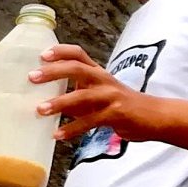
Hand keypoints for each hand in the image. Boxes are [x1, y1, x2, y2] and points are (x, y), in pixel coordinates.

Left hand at [29, 44, 163, 140]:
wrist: (155, 116)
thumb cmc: (121, 106)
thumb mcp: (98, 96)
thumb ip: (76, 96)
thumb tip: (45, 102)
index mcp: (98, 73)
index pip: (78, 54)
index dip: (60, 51)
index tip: (42, 54)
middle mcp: (103, 80)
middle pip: (77, 69)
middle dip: (53, 72)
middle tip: (32, 77)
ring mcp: (111, 96)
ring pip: (82, 96)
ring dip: (59, 103)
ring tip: (40, 110)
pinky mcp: (116, 114)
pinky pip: (90, 121)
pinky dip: (72, 129)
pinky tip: (57, 135)